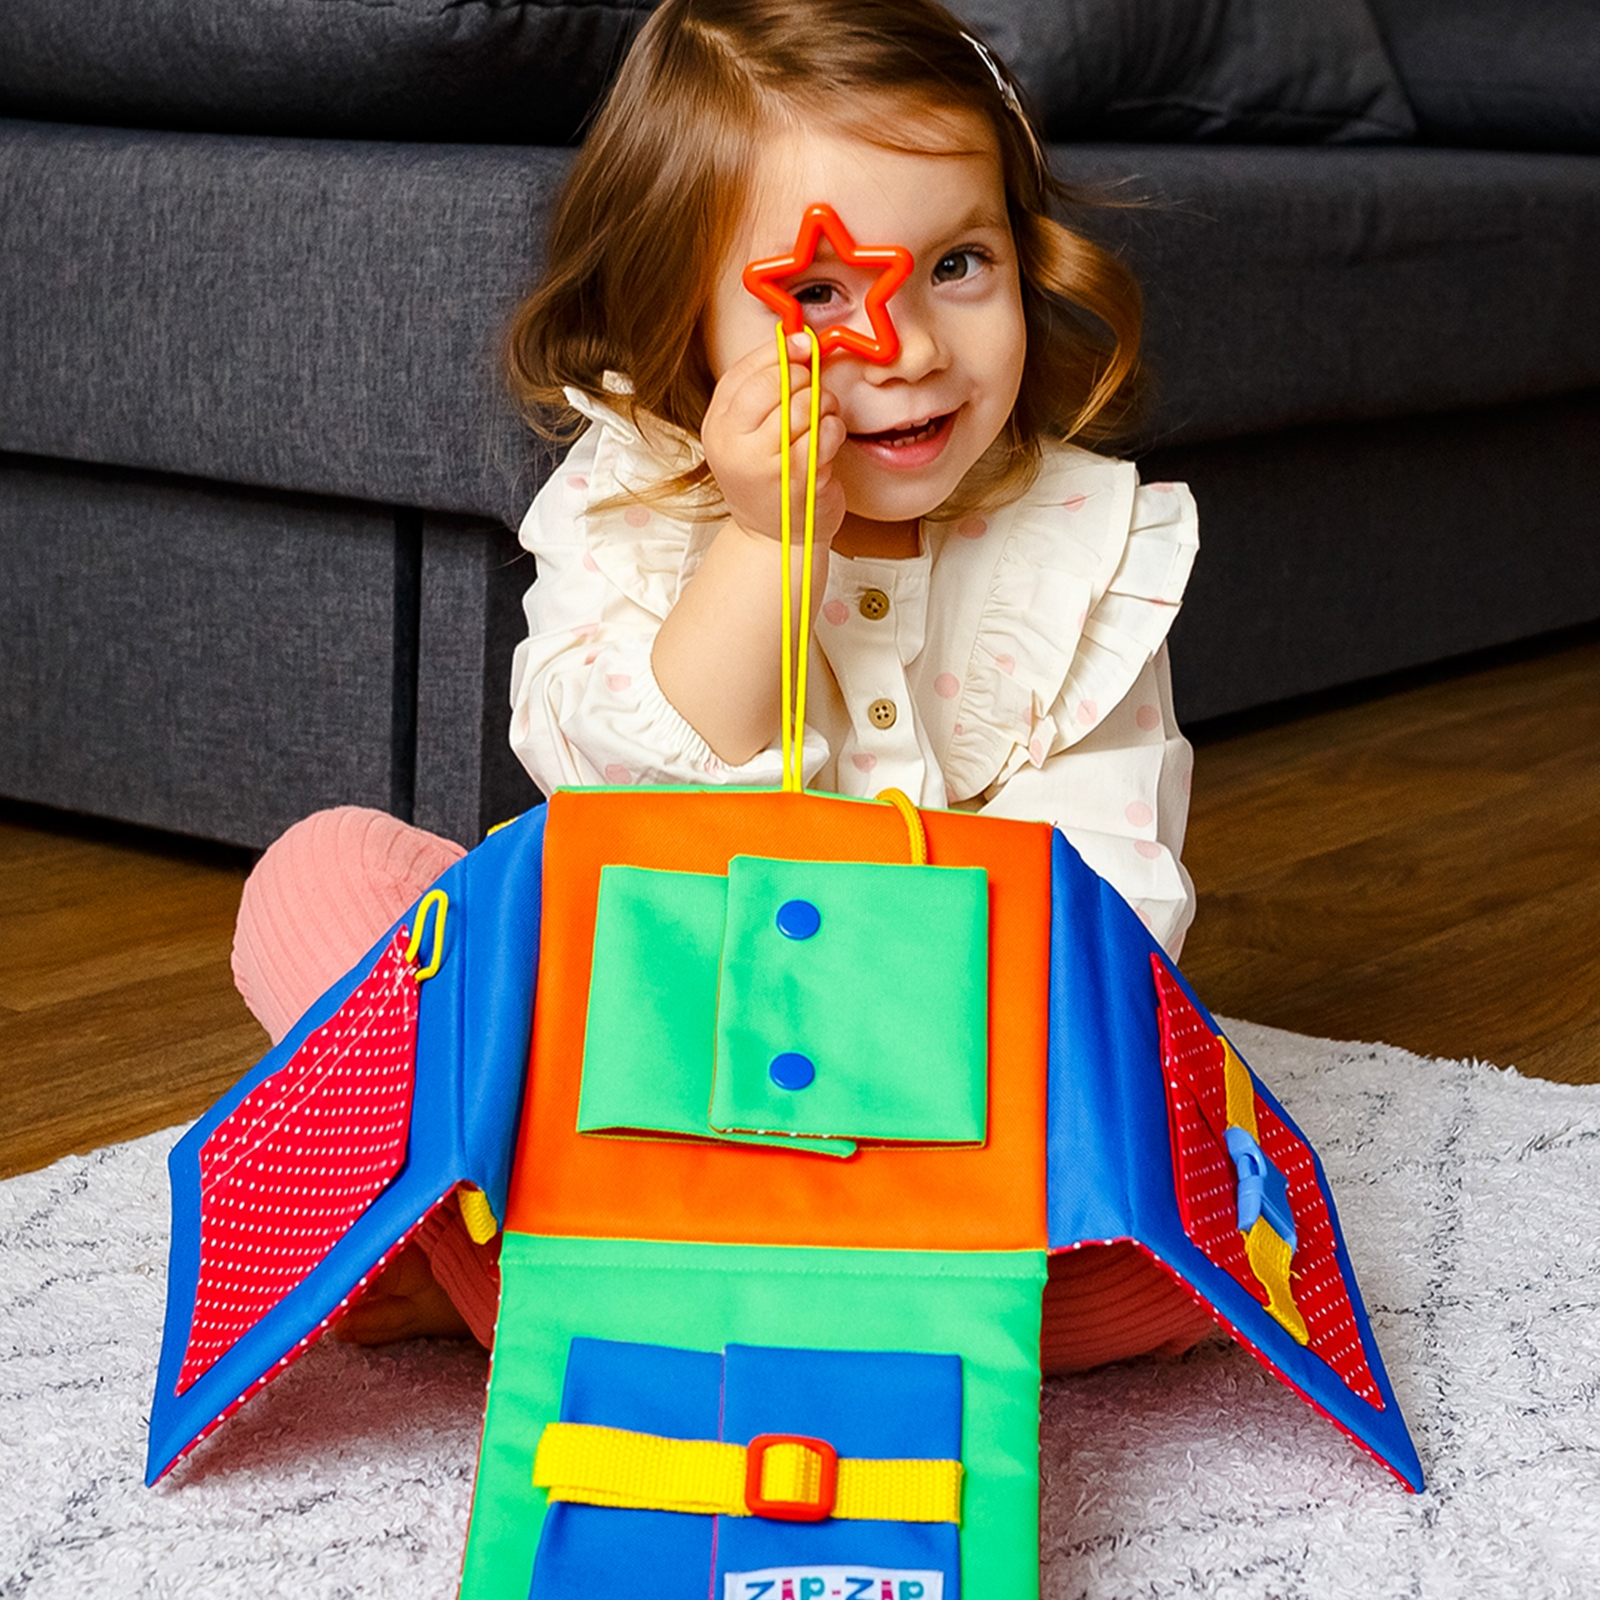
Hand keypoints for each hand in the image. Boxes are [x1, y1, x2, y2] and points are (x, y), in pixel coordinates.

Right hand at [701, 333, 846, 545]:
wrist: (773, 538)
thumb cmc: (766, 478)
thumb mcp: (746, 433)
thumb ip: (762, 390)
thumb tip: (796, 340)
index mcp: (718, 426)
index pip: (747, 372)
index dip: (781, 352)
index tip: (804, 345)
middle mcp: (735, 445)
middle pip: (778, 384)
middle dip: (806, 380)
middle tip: (813, 395)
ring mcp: (766, 465)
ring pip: (807, 406)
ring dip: (824, 407)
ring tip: (820, 423)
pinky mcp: (799, 481)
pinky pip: (826, 433)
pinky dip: (833, 431)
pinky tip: (826, 445)